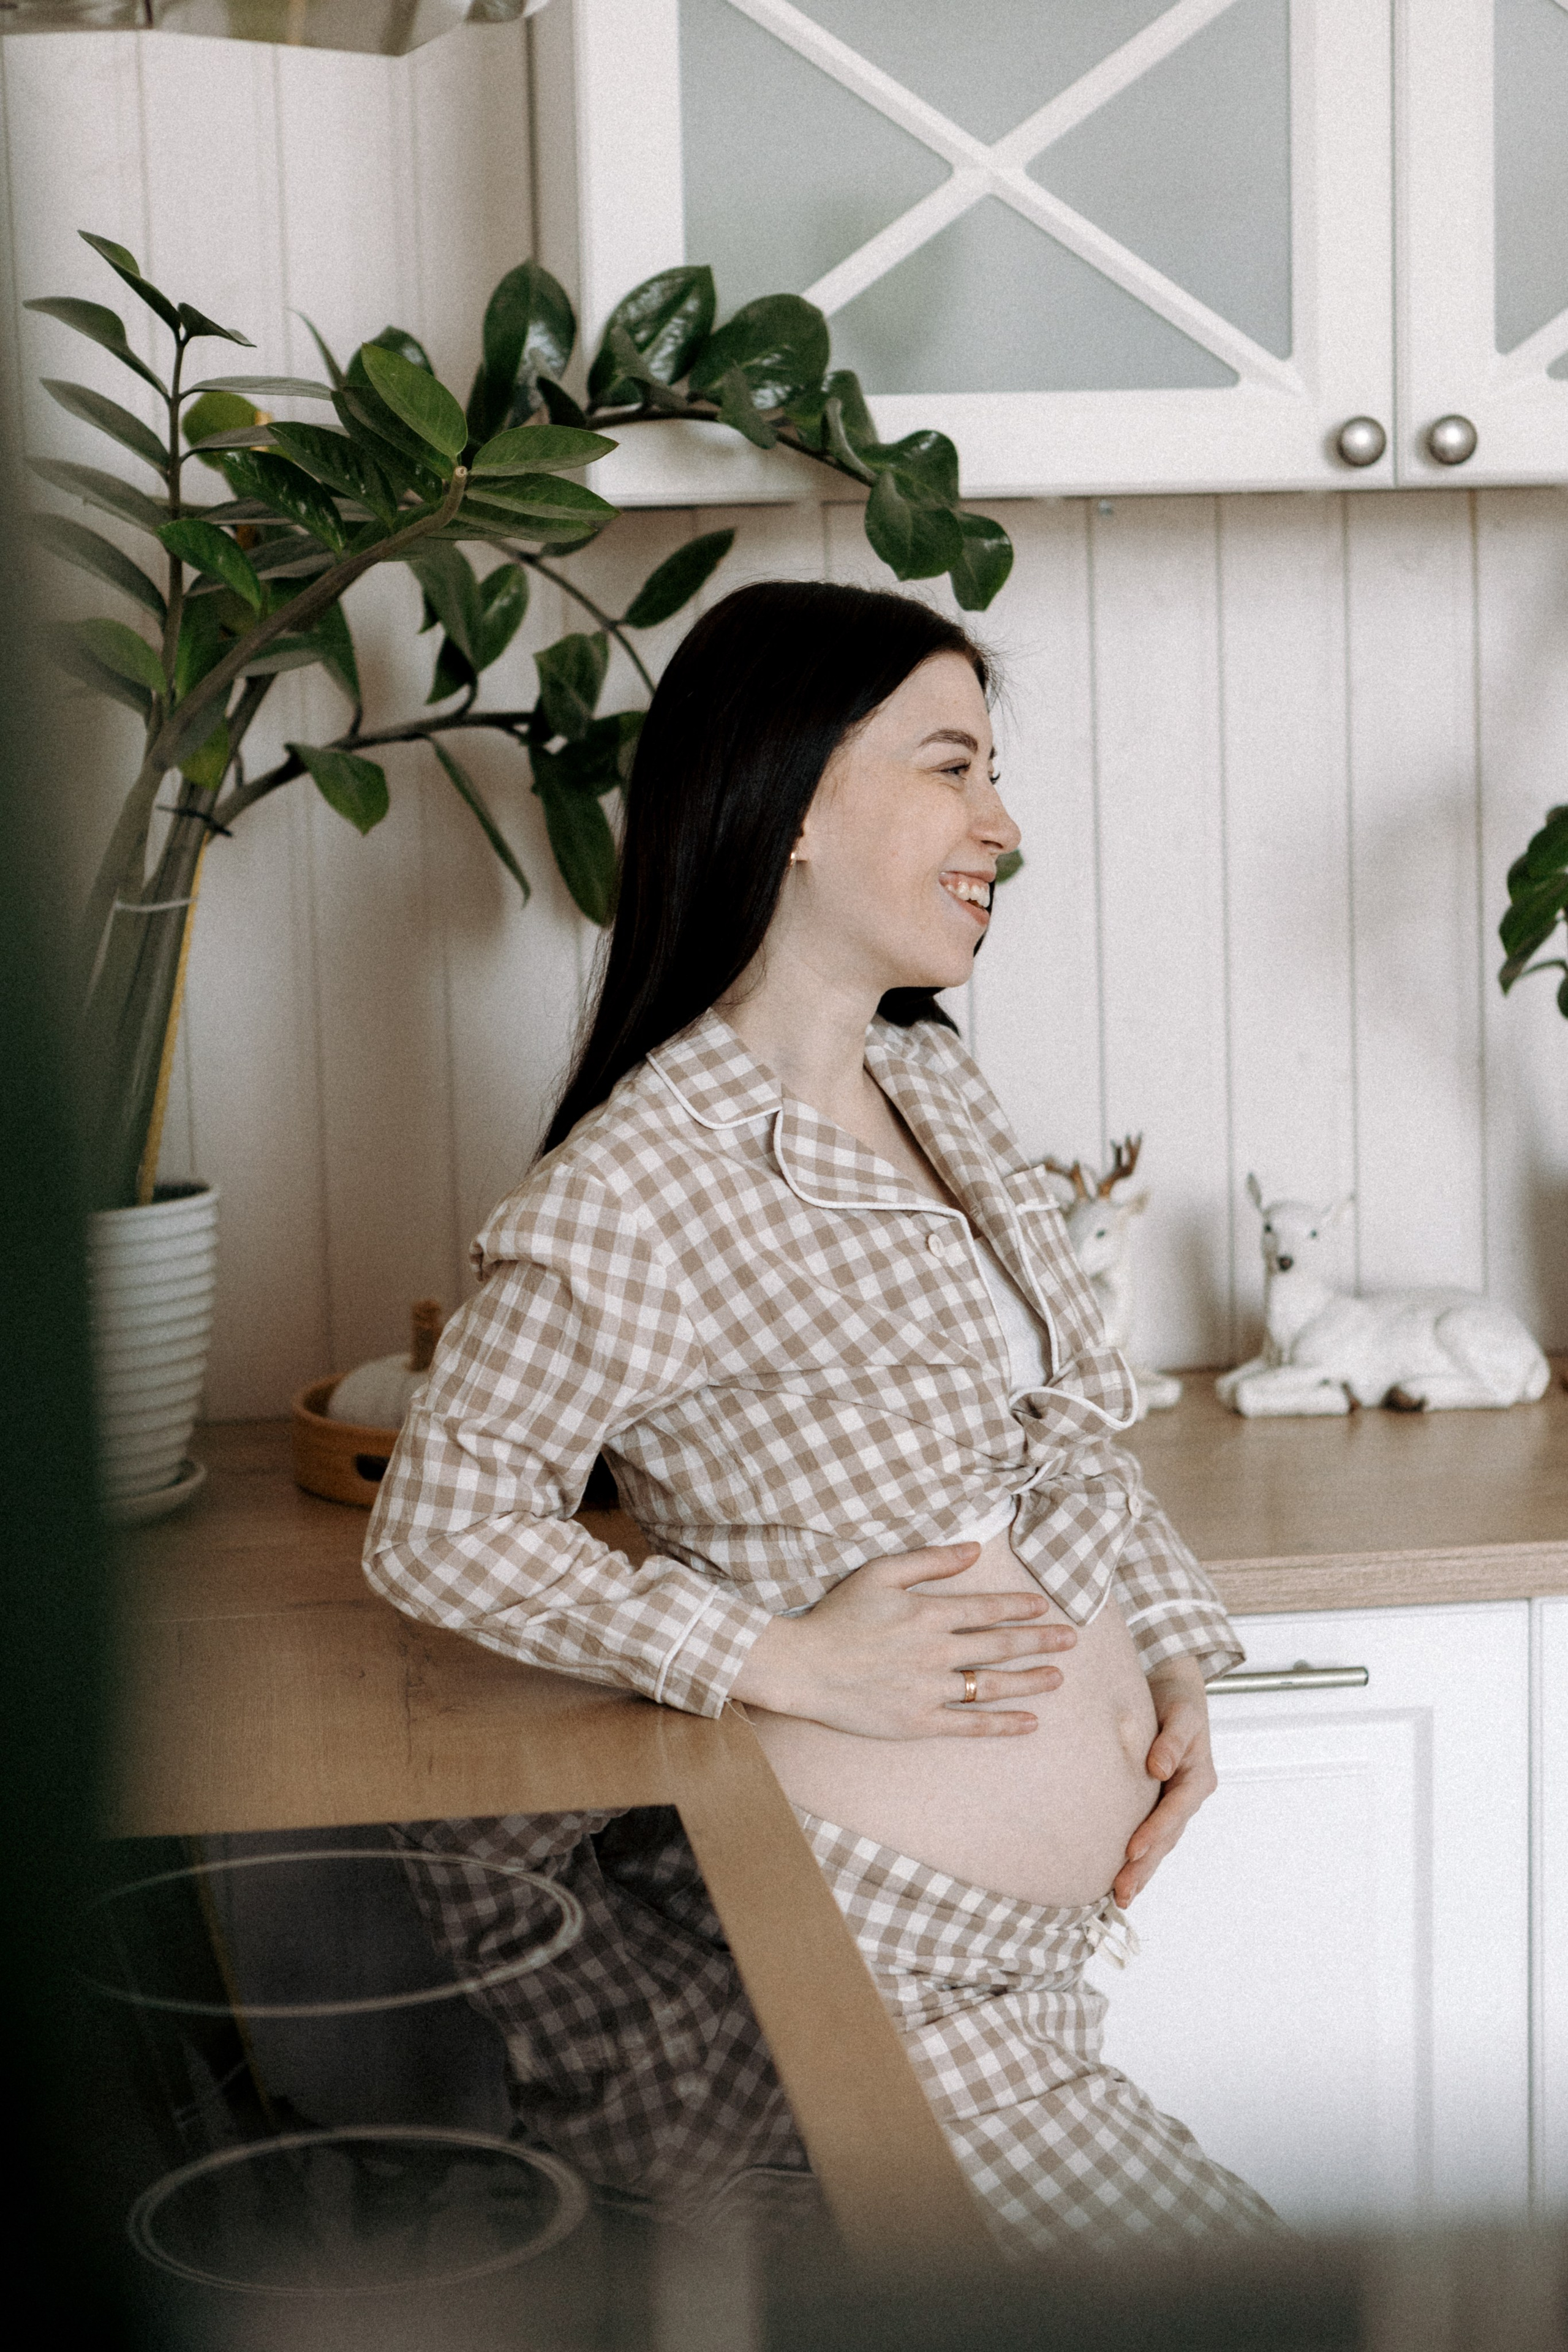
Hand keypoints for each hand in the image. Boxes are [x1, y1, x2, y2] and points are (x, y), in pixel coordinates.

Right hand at [731, 1542, 1075, 1739]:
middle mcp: (936, 1651)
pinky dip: (1003, 1723)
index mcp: (929, 1613)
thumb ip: (930, 1560)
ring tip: (1058, 1677)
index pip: (988, 1609)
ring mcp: (930, 1689)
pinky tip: (1030, 1721)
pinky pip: (971, 1724)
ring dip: (1030, 1680)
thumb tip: (974, 1550)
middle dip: (1040, 1641)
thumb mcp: (880, 1573)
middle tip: (1071, 1639)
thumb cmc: (838, 1616)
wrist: (803, 1667)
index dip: (1020, 1607)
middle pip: (1000, 1646)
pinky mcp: (919, 1721)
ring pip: (992, 1685)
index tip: (1044, 1607)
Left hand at [1113, 1654, 1216, 1906]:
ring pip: (1160, 1842)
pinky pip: (1152, 1833)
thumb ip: (1171, 1740)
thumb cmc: (1177, 1700)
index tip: (1131, 1851)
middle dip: (1145, 1866)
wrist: (1175, 1690)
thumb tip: (1160, 1769)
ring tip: (1121, 1896)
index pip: (1173, 1811)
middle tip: (1122, 1893)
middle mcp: (1189, 1795)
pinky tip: (1122, 1875)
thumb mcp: (1179, 1714)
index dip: (1154, 1832)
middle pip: (1167, 1837)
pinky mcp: (1161, 1801)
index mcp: (1198, 1777)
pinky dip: (1140, 1855)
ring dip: (1142, 1869)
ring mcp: (1176, 1801)